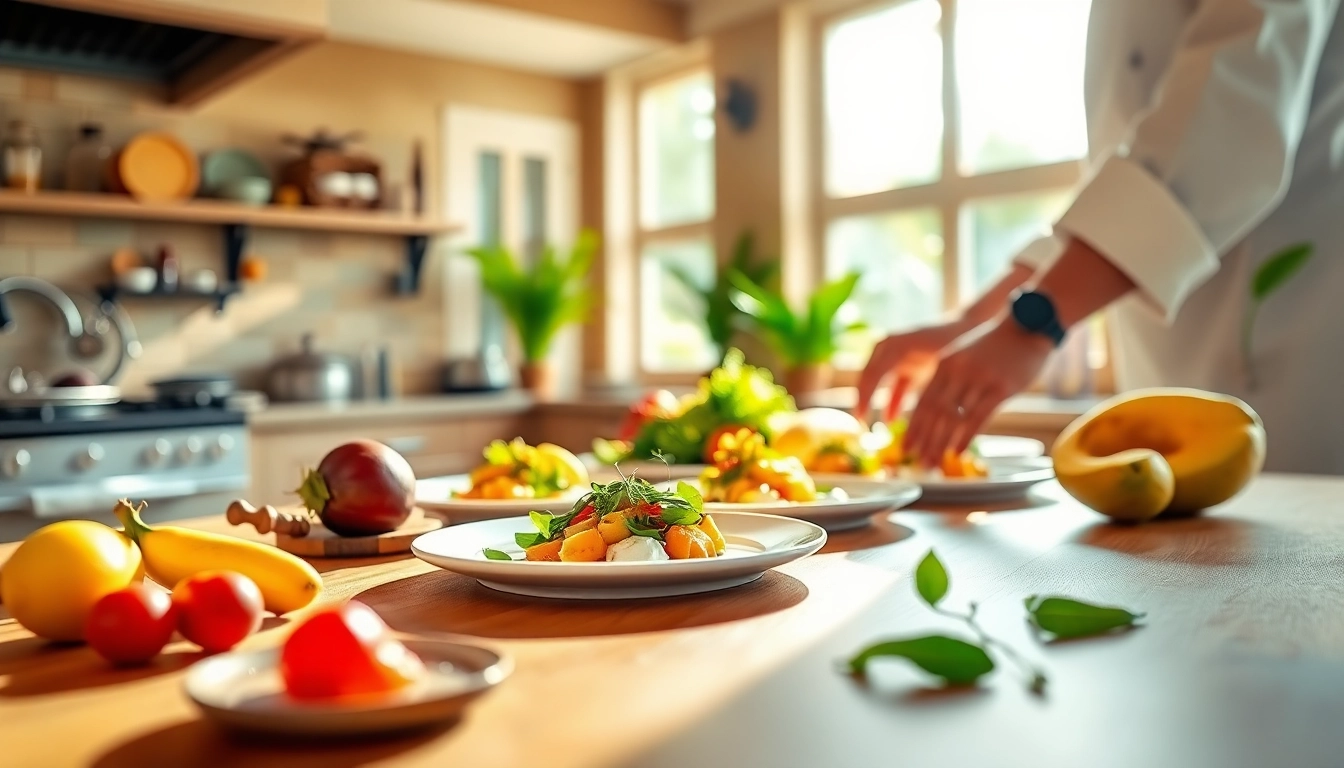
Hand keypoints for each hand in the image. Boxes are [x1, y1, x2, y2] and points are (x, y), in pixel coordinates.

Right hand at [854, 321, 972, 423]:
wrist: (967, 327)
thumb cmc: (953, 341)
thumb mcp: (937, 361)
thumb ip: (920, 380)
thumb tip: (904, 407)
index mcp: (892, 344)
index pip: (872, 374)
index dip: (865, 397)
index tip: (860, 417)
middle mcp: (888, 347)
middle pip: (869, 378)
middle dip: (863, 401)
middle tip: (860, 423)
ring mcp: (895, 356)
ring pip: (879, 383)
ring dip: (876, 403)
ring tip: (871, 424)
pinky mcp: (906, 367)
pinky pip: (894, 387)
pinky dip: (892, 402)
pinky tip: (890, 420)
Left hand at [904, 315, 1054, 466]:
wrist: (1029, 325)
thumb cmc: (997, 345)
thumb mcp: (965, 355)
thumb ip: (951, 379)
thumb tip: (939, 412)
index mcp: (945, 364)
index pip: (923, 402)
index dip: (914, 427)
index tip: (906, 447)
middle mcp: (958, 372)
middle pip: (934, 413)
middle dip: (924, 441)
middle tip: (918, 463)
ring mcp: (979, 379)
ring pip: (953, 418)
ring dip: (941, 444)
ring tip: (934, 463)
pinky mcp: (1001, 388)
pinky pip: (978, 417)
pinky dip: (965, 438)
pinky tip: (957, 453)